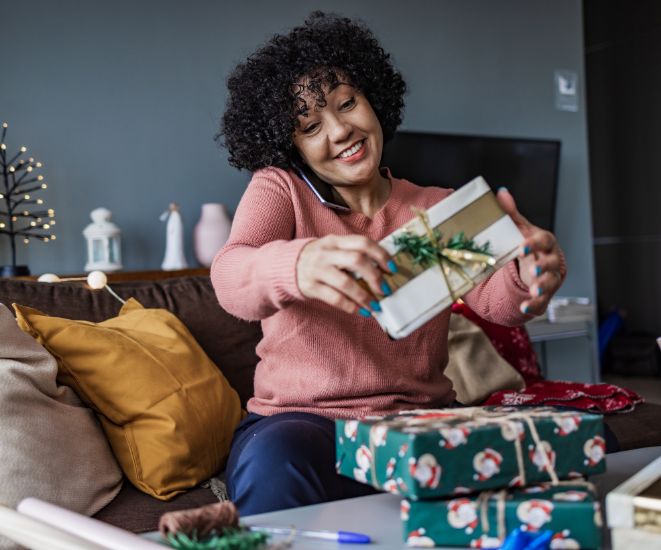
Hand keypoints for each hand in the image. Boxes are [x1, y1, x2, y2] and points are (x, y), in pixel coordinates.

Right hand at [296, 234, 394, 314]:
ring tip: (375, 306)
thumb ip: (352, 253)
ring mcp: (317, 270)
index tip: (392, 269)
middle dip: (375, 276)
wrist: (285, 266)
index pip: (362, 243)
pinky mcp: (311, 287)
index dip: (380, 255)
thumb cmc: (318, 259)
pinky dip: (350, 306)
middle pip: (356, 260)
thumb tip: (382, 269)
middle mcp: (326, 253)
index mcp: (335, 241)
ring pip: (345, 283)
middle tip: (385, 290)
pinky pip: (334, 298)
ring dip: (364, 296)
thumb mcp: (333, 249)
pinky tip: (360, 311)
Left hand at [496, 188, 564, 314]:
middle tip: (533, 270)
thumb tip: (501, 193)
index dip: (534, 243)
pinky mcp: (544, 295)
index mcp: (544, 242)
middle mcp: (550, 260)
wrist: (534, 266)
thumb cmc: (527, 244)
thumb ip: (510, 213)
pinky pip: (542, 302)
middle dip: (543, 266)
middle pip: (552, 262)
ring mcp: (550, 278)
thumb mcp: (519, 228)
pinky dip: (534, 305)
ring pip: (550, 282)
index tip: (521, 247)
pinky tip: (524, 308)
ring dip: (542, 286)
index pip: (543, 240)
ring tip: (533, 290)